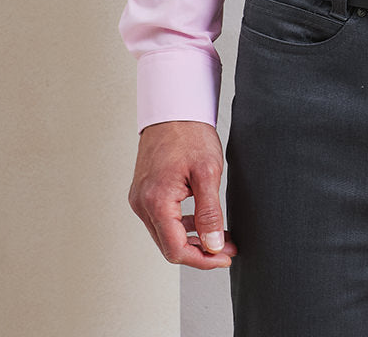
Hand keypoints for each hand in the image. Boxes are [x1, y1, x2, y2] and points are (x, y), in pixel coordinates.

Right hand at [128, 120, 236, 268]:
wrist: (174, 108)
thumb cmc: (190, 134)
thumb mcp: (208, 172)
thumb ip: (210, 213)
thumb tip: (213, 246)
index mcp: (156, 200)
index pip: (176, 249)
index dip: (203, 259)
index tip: (225, 256)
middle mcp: (142, 203)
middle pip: (169, 246)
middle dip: (200, 251)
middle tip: (227, 248)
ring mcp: (140, 198)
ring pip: (165, 234)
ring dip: (192, 239)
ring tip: (219, 236)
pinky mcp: (144, 192)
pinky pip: (162, 220)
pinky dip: (182, 225)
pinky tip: (202, 221)